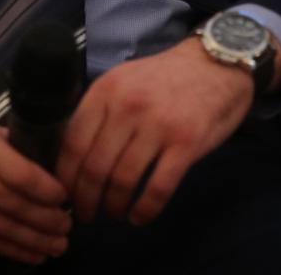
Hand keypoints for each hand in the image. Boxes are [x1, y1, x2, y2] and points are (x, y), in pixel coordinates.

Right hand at [0, 118, 70, 264]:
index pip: (19, 172)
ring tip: (57, 244)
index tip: (65, 197)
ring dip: (33, 240)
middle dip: (45, 219)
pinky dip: (11, 249)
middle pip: (12, 203)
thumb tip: (50, 165)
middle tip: (66, 227)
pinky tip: (31, 252)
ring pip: (0, 226)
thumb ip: (10, 145)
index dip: (46, 190)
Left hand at [56, 36, 279, 225]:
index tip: (65, 194)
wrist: (215, 63)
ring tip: (114, 214)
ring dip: (114, 206)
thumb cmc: (165, 77)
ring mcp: (158, 124)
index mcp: (106, 89)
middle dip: (86, 199)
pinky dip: (145, 210)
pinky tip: (140, 217)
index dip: (66, 176)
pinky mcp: (186, 142)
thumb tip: (73, 155)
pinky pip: (157, 188)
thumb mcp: (124, 79)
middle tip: (87, 214)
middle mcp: (128, 105)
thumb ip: (100, 110)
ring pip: (123, 181)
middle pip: (95, 167)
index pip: (74, 142)